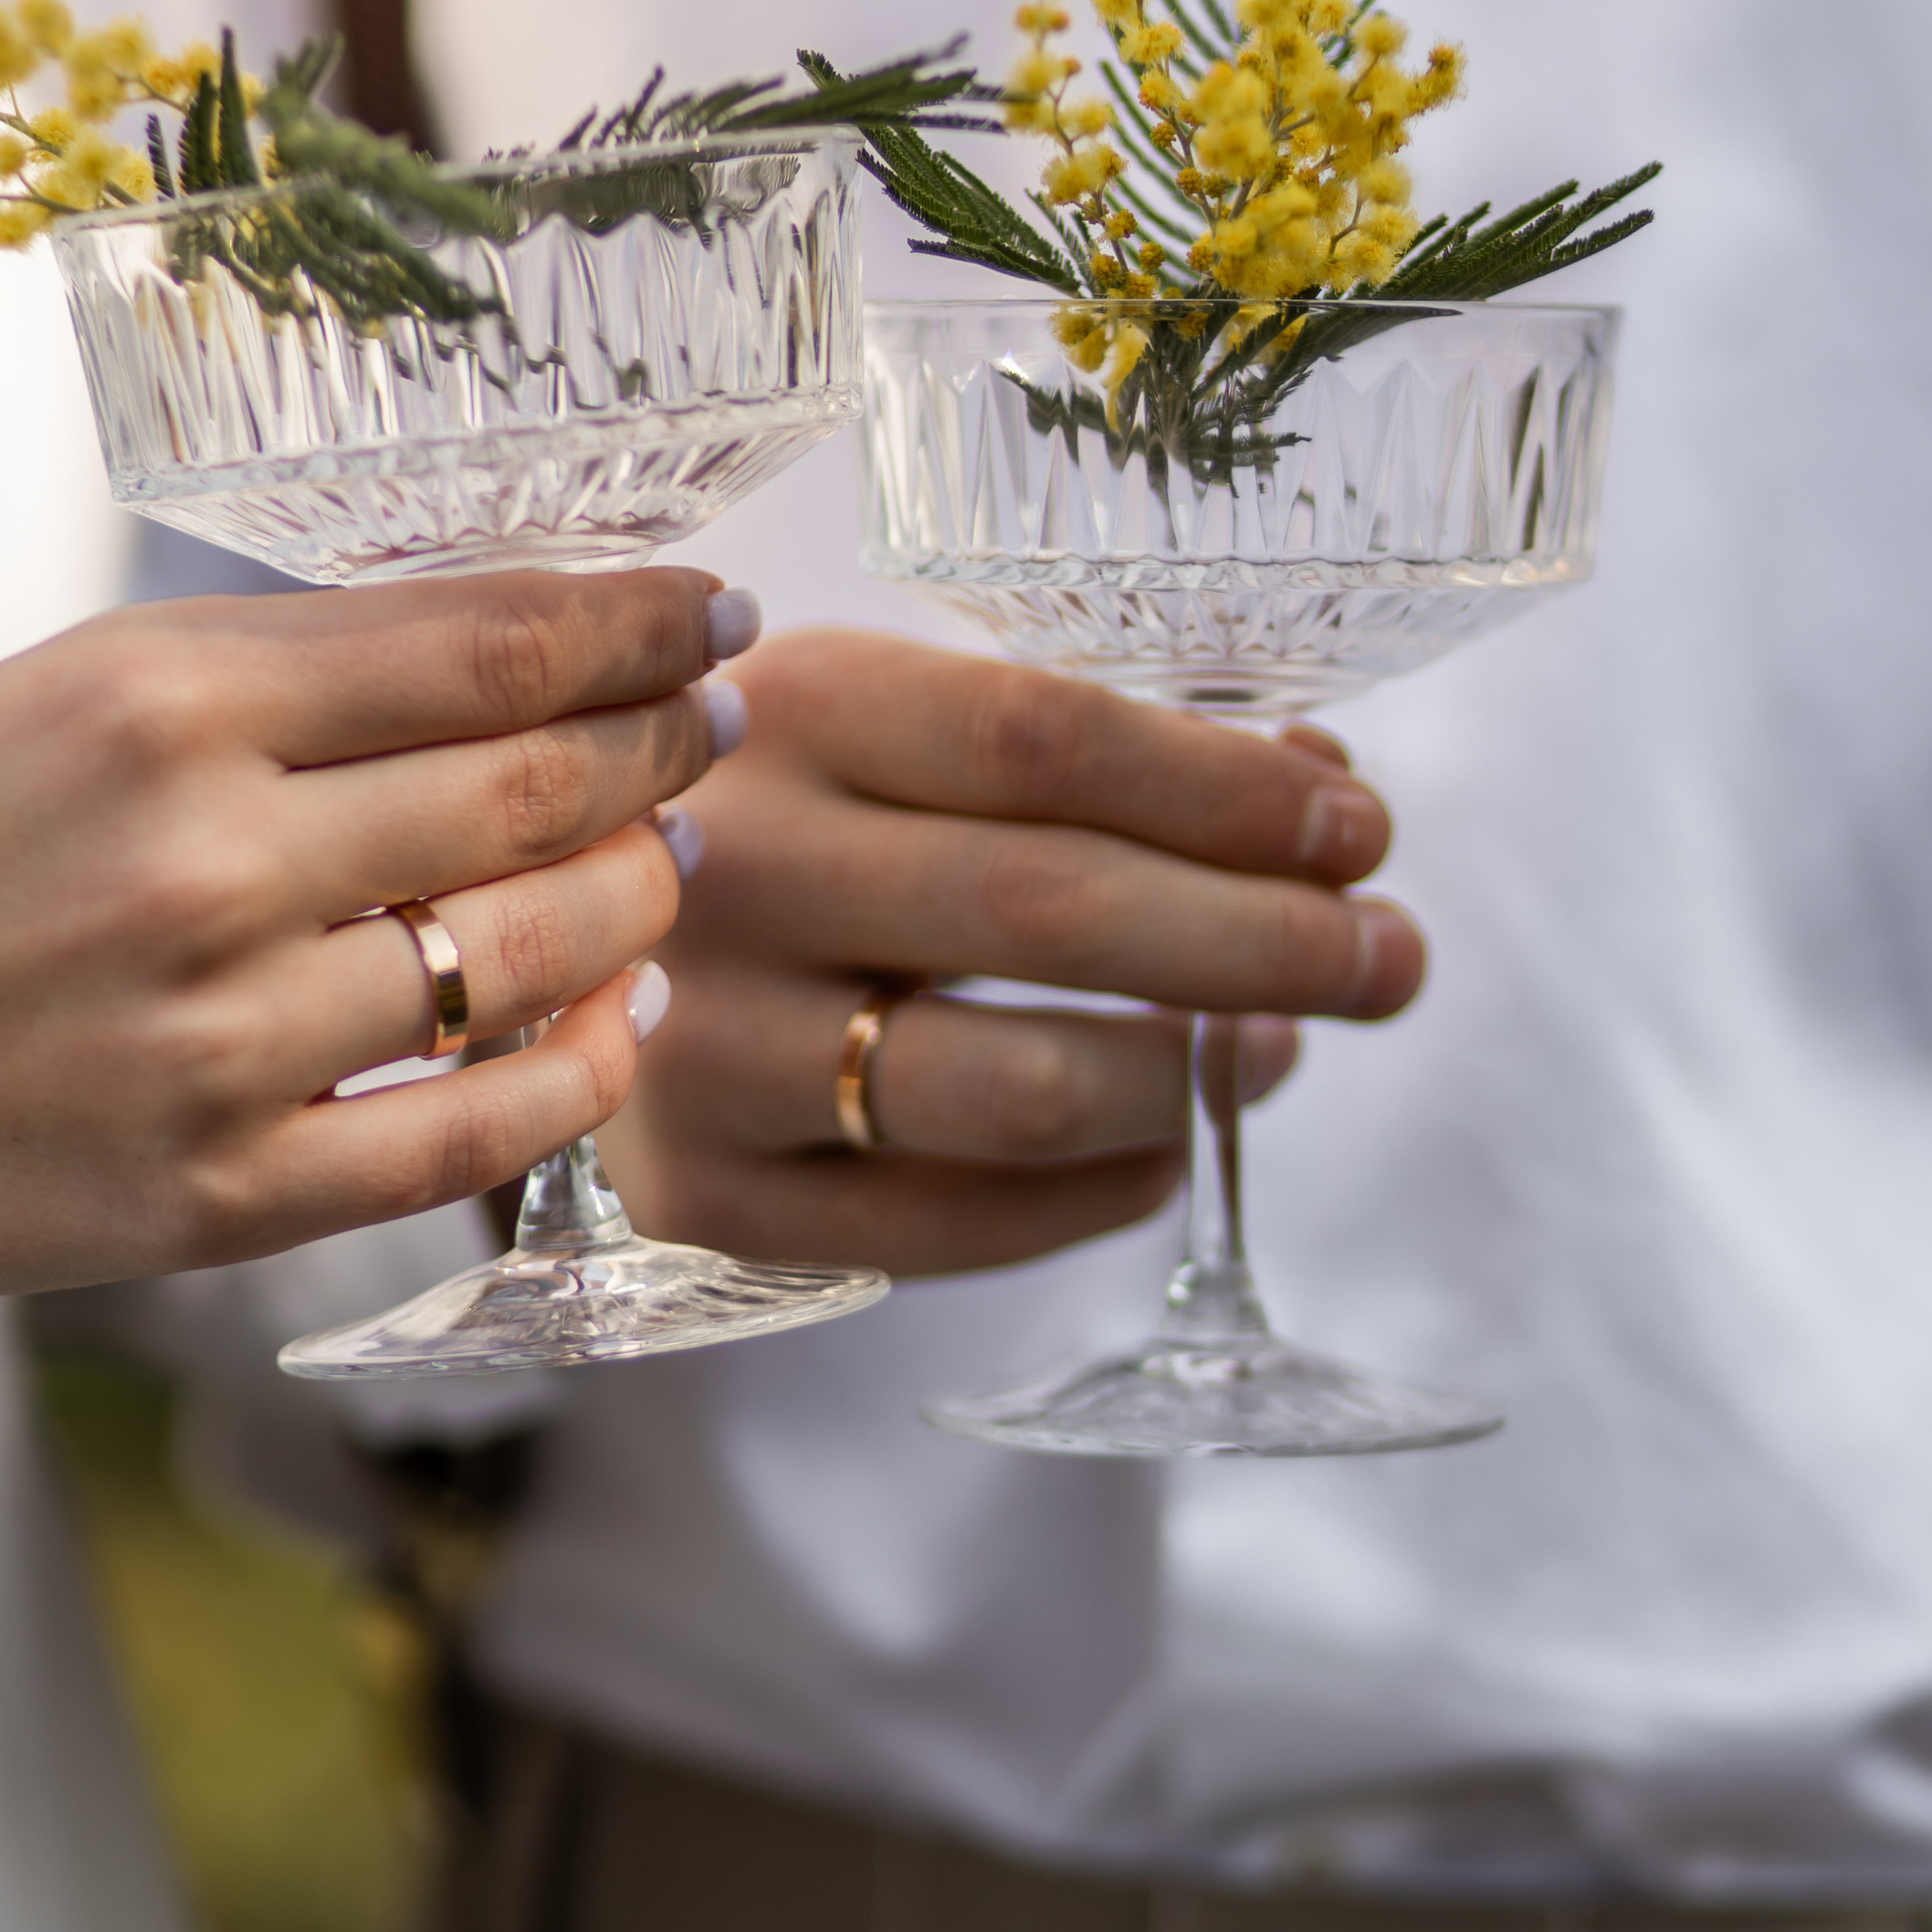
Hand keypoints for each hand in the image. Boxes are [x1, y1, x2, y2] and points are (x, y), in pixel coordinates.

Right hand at [0, 565, 736, 1362]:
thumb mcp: (36, 694)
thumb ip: (253, 681)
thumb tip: (473, 661)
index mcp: (152, 703)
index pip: (483, 642)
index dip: (635, 622)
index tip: (703, 610)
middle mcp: (201, 866)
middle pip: (533, 785)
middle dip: (661, 744)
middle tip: (712, 723)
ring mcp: (211, 1047)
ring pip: (525, 958)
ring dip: (635, 900)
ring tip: (666, 863)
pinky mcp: (206, 1200)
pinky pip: (458, 1137)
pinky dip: (569, 1077)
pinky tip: (609, 1025)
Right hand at [597, 629, 1423, 1275]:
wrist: (541, 929)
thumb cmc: (790, 811)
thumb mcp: (900, 724)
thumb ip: (1102, 751)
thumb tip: (1330, 798)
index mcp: (787, 707)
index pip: (1048, 738)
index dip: (1231, 790)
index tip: (1362, 826)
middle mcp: (727, 868)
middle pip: (1052, 906)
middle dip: (1266, 938)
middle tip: (1390, 957)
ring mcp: (702, 1042)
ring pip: (1016, 1085)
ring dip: (1197, 1071)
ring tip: (1283, 1046)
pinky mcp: (706, 1193)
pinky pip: (951, 1224)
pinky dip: (1101, 1189)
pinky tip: (1168, 1139)